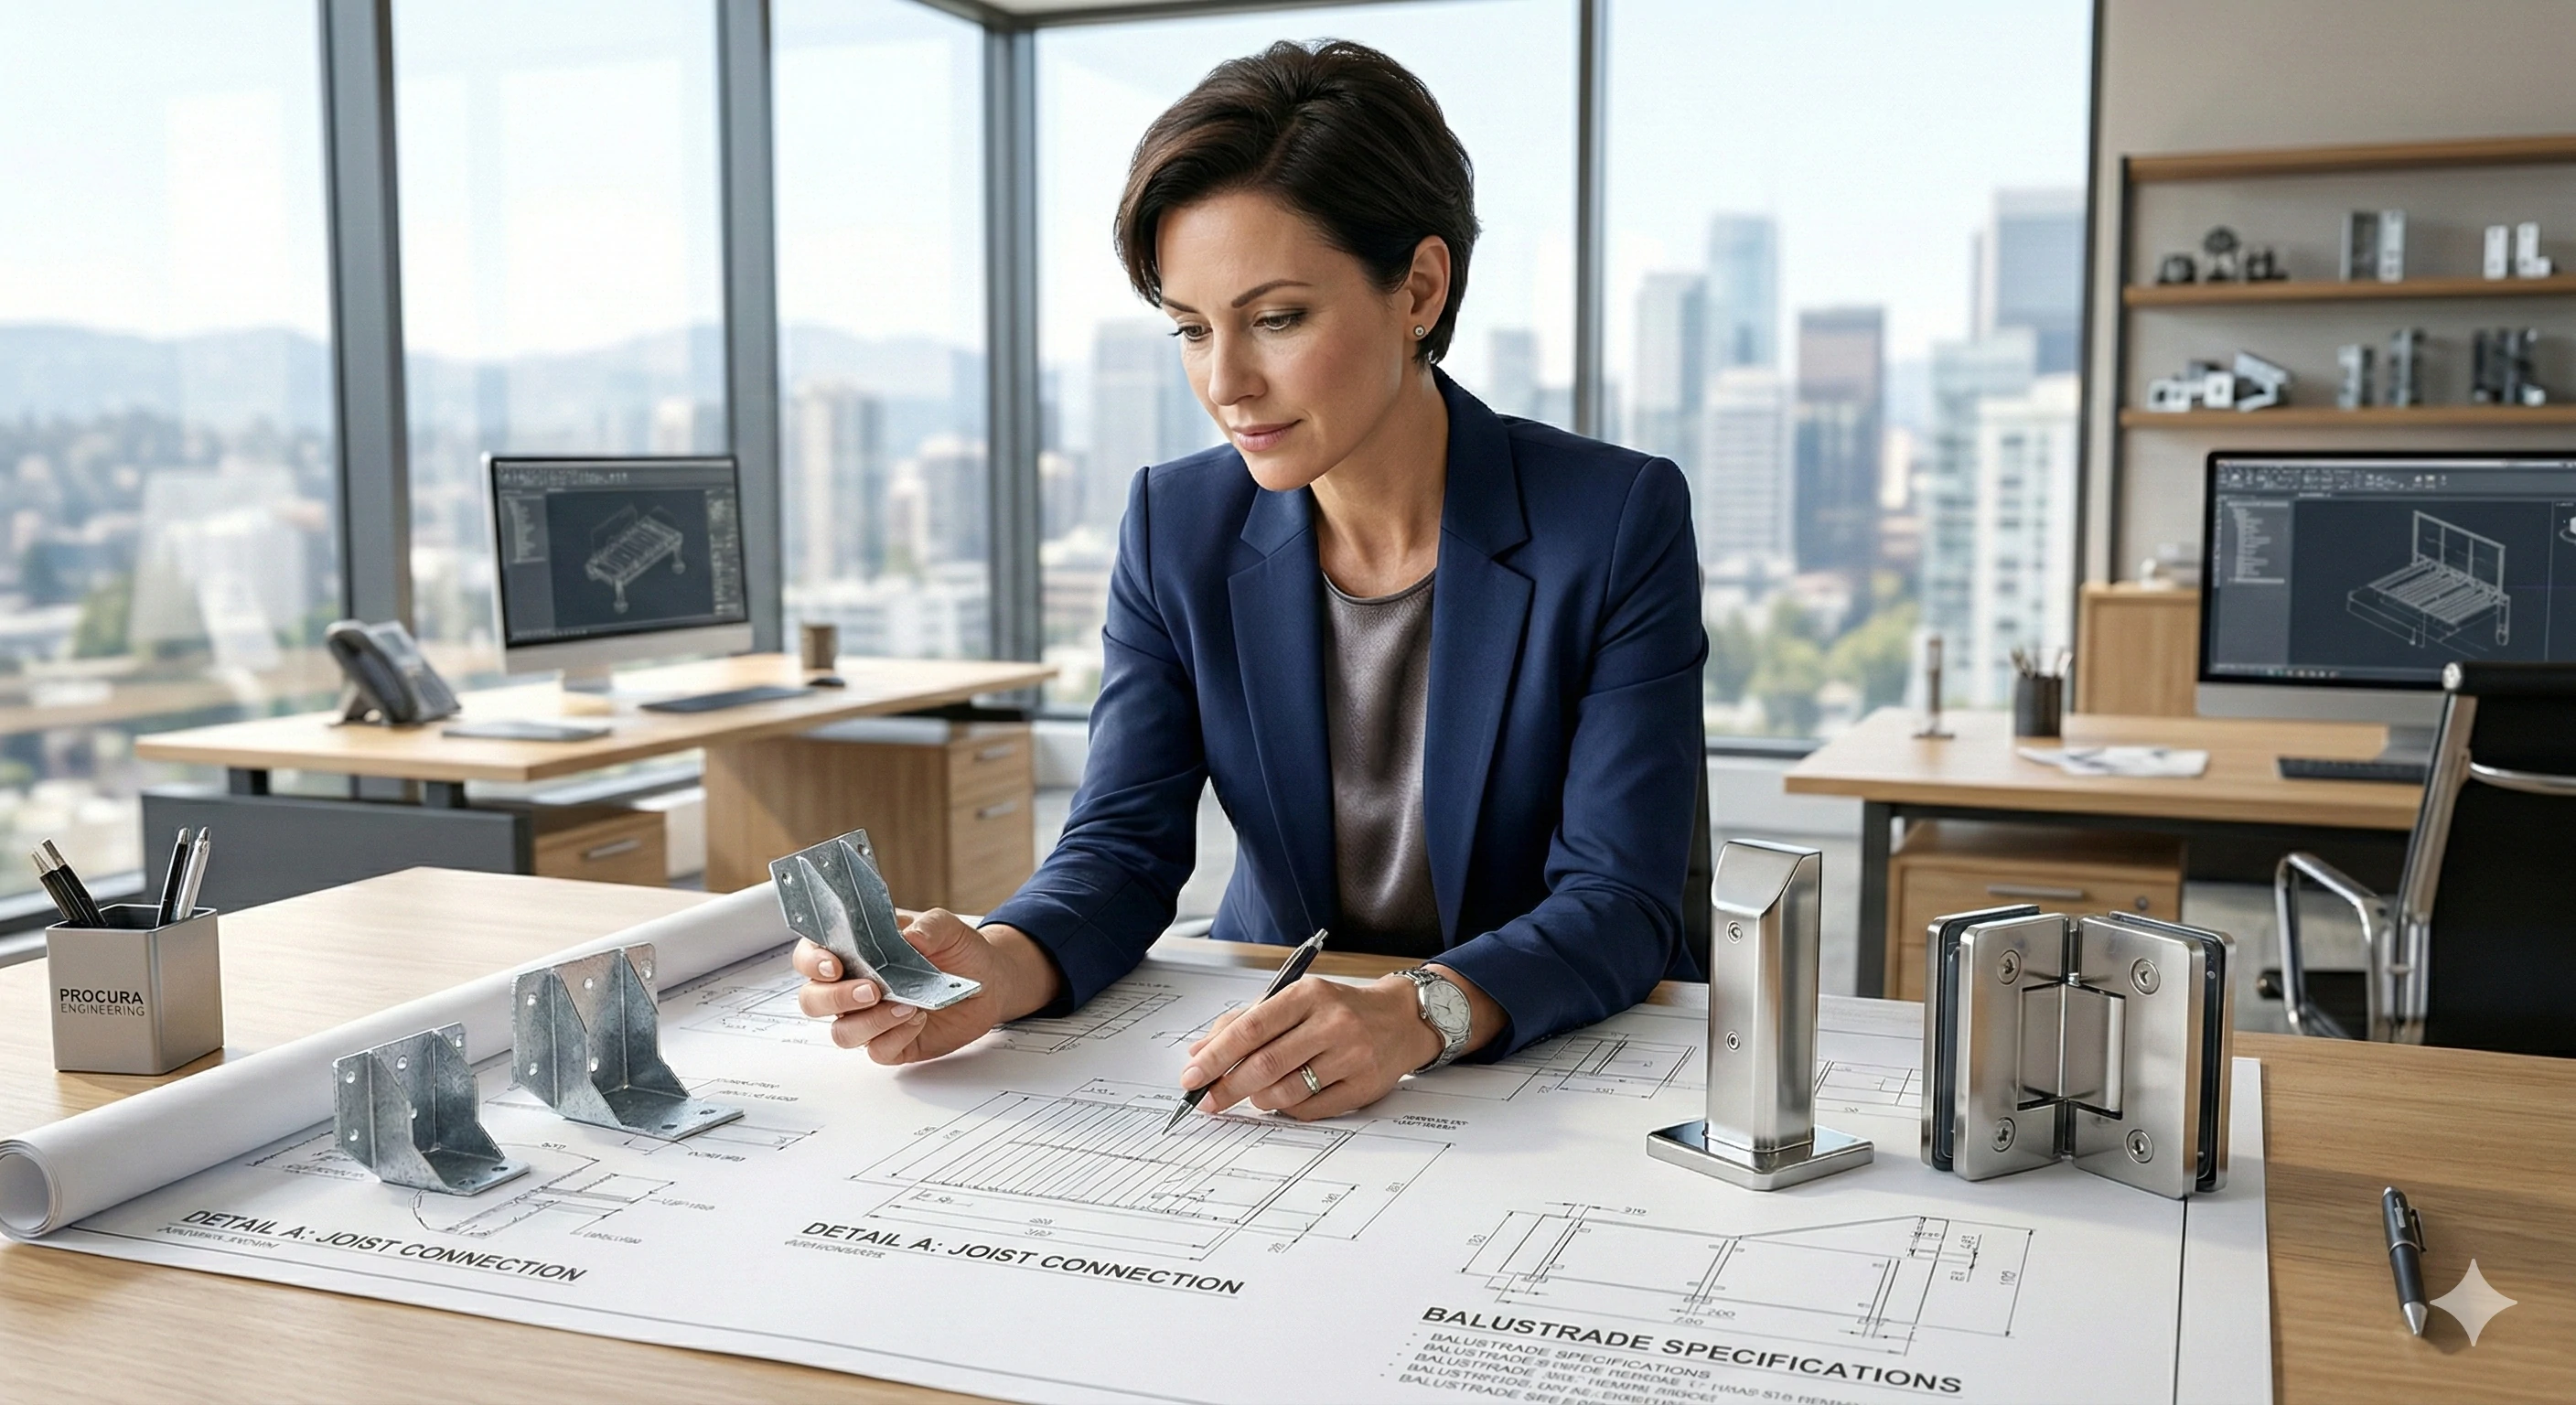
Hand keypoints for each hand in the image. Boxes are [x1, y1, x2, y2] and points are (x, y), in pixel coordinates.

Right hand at [792, 911, 1060, 1065]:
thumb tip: (909, 936)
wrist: (990, 981)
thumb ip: (930, 926)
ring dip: (868, 1022)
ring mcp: (869, 1018)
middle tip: (871, 990)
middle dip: (836, 998)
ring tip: (906, 1006)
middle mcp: (852, 986)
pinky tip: (918, 1019)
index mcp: (854, 951)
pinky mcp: (891, 1044)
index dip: (812, 961)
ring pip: (841, 1032)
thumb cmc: (958, 950)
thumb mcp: (948, 928)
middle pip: (813, 1000)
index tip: (833, 965)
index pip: (810, 957)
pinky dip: (895, 1037)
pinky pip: (877, 1051)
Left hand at [1180, 975, 1445, 1120]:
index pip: (1252, 1027)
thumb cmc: (1338, 1010)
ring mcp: (1350, 1056)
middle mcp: (1332, 1023)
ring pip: (1286, 1091)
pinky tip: (1283, 1099)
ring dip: (1258, 1099)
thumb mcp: (1294, 1001)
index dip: (1216, 1055)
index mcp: (1308, 995)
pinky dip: (1286, 1109)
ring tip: (1253, 1094)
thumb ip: (1246, 1022)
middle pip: (1266, 1063)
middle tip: (1207, 1100)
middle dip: (1228, 1086)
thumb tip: (1198, 1051)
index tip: (1191, 1076)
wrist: (1400, 1019)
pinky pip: (1309, 1109)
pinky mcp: (1362, 1086)